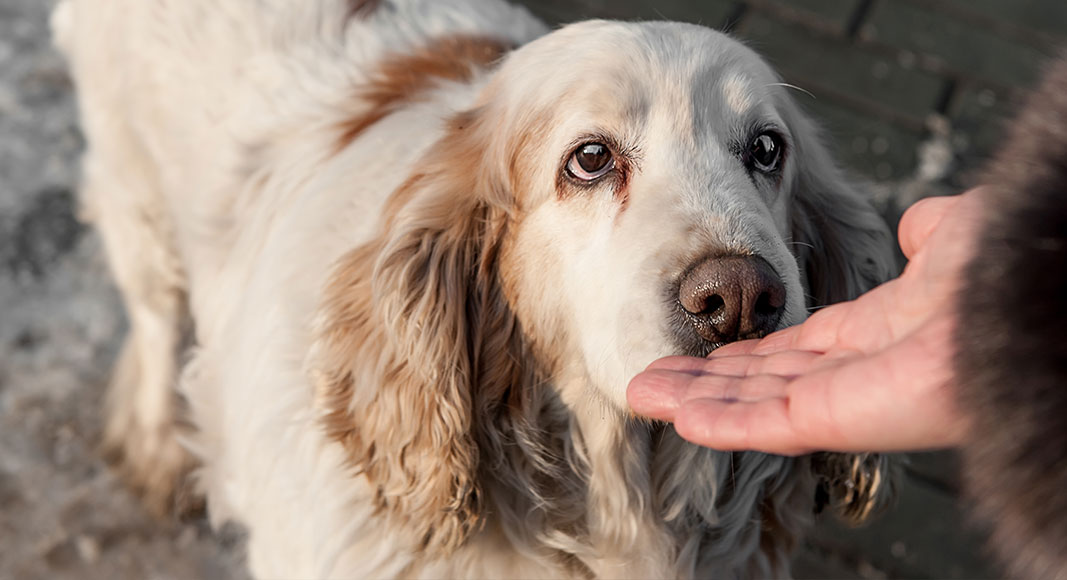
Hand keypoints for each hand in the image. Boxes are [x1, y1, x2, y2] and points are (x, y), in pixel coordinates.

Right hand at [627, 190, 985, 454]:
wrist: (1030, 293)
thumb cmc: (1008, 267)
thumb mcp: (959, 238)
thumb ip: (930, 234)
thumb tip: (917, 222)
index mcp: (879, 335)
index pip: (795, 351)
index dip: (747, 352)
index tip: (706, 348)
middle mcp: (856, 373)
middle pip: (762, 383)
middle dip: (704, 380)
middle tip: (650, 377)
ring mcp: (845, 400)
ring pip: (753, 406)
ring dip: (695, 399)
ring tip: (641, 392)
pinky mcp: (839, 418)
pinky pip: (767, 424)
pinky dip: (719, 421)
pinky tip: (673, 412)